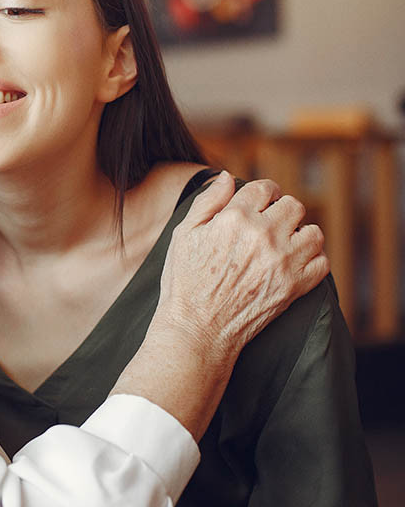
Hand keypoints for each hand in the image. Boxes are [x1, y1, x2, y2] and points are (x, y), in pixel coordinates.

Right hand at [111, 171, 326, 439]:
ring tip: (285, 244)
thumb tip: (227, 177)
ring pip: (313, 232)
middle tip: (270, 224)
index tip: (260, 202)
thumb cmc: (184, 281)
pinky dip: (312, 261)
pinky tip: (293, 264)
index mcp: (235, 218)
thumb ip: (207, 202)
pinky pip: (321, 263)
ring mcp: (283, 262)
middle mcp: (264, 235)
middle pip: (293, 205)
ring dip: (301, 234)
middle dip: (281, 211)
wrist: (196, 329)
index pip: (263, 188)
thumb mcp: (184, 234)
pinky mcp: (295, 287)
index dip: (262, 192)